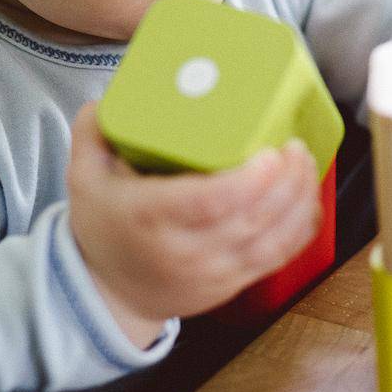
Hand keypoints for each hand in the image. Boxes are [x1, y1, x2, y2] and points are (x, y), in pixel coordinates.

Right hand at [66, 103, 321, 346]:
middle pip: (249, 219)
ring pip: (271, 241)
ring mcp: (212, 272)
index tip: (269, 152)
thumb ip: (94, 133)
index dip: (246, 181)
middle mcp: (185, 250)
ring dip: (298, 201)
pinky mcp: (232, 282)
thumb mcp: (83, 178)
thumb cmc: (104, 227)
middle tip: (294, 145)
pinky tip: (307, 196)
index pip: (207, 203)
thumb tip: (107, 98)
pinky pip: (277, 258)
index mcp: (149, 218)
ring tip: (305, 161)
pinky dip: (300, 227)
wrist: (109, 294)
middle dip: (284, 182)